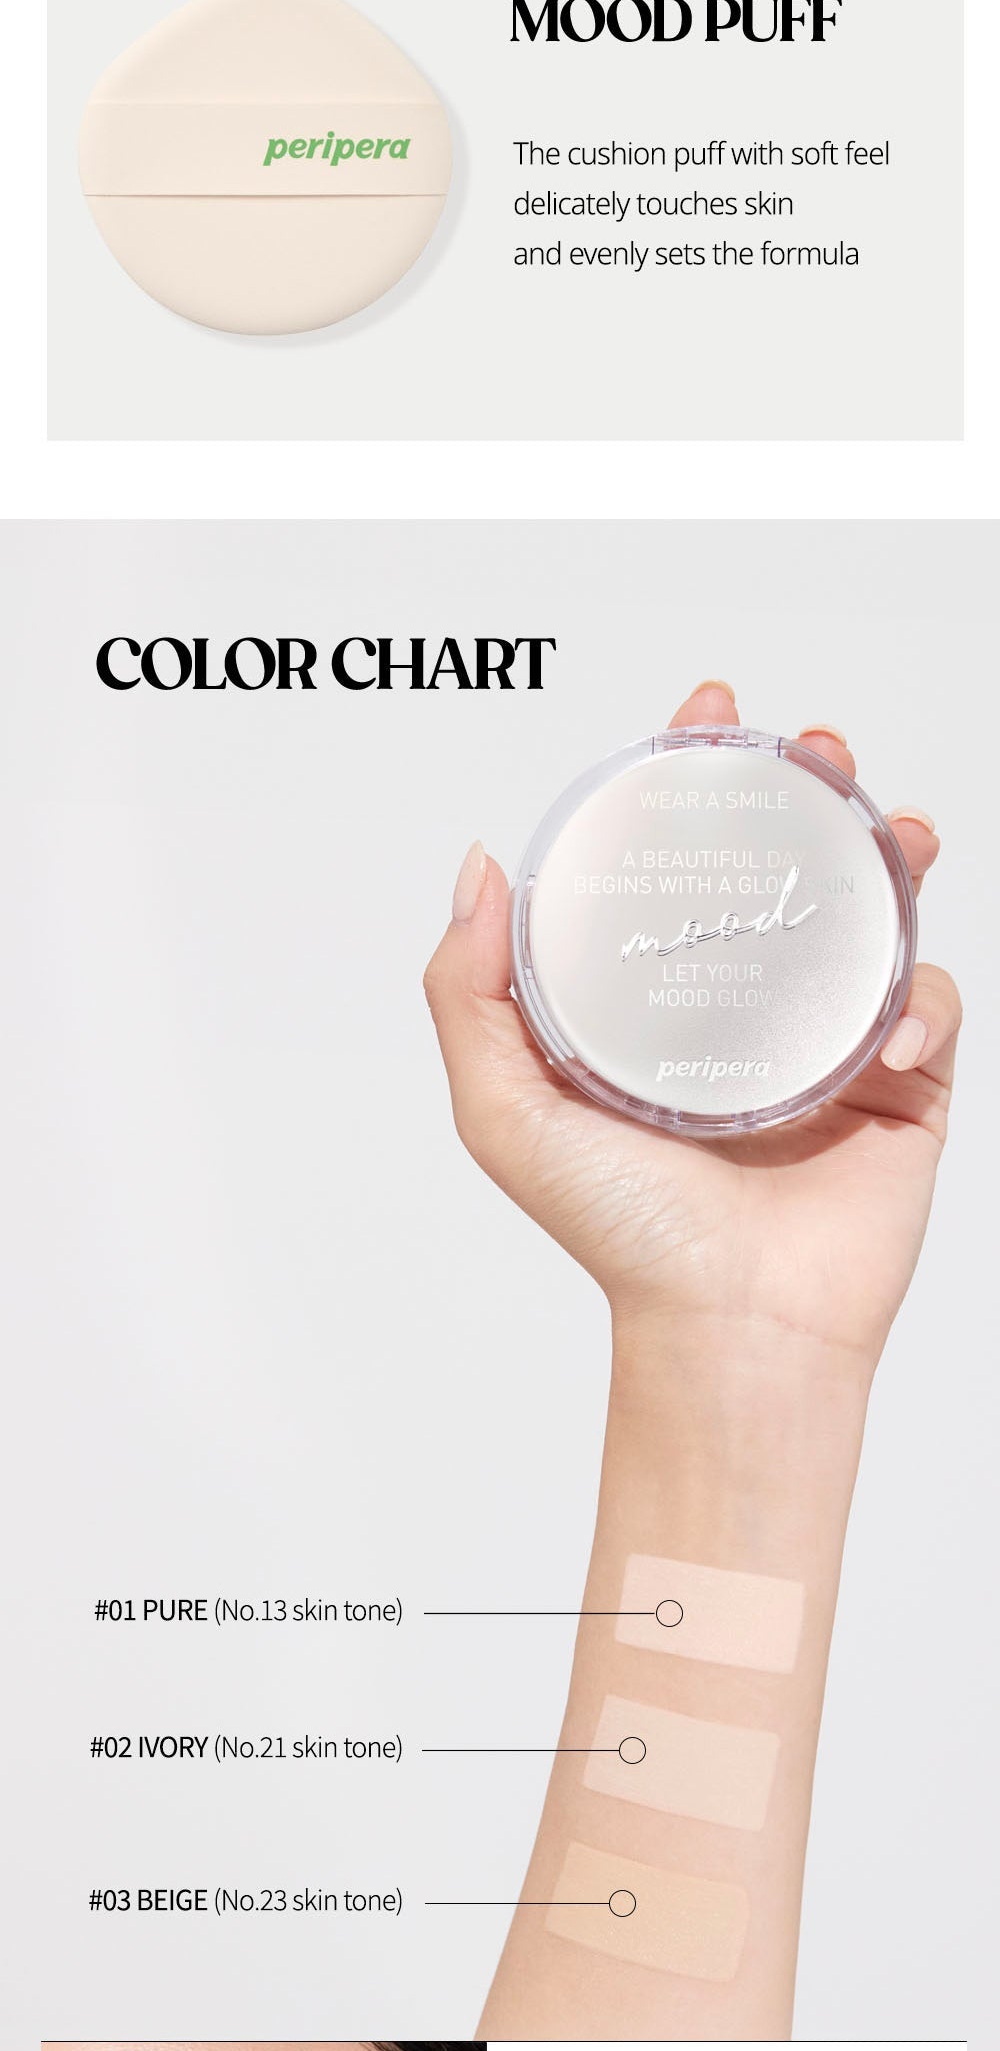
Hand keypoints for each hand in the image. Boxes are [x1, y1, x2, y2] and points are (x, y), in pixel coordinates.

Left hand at [424, 682, 960, 1369]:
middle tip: (815, 750)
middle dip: (810, 793)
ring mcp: (827, 1050)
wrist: (730, 1330)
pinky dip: (920, 1002)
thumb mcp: (506, 1110)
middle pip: (786, 871)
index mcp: (657, 1006)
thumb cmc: (621, 1235)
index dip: (693, 784)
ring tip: (897, 831)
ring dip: (891, 857)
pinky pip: (930, 1010)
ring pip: (873, 919)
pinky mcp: (902, 1094)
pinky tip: (891, 1032)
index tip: (705, 721)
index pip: (677, 867)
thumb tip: (482, 865)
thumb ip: (472, 993)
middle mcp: (743, 1015)